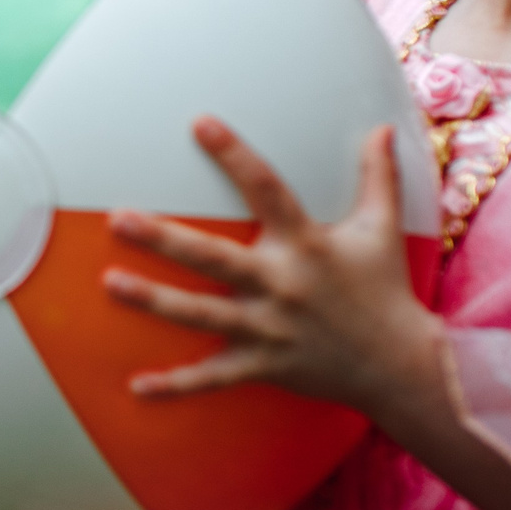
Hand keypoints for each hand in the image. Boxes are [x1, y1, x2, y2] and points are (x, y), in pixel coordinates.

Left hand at [103, 118, 445, 421]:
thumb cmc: (385, 291)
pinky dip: (177, 386)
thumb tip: (381, 127)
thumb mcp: (381, 230)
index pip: (268, 190)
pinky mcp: (265, 366)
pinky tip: (136, 386)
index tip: (201, 123)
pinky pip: (214, 378)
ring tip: (108, 283)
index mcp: (308, 245)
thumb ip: (378, 177)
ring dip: (154, 300)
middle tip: (118, 218)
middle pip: (215, 258)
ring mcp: (270, 329)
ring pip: (203, 315)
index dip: (235, 156)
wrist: (401, 366)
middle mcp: (283, 285)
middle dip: (165, 239)